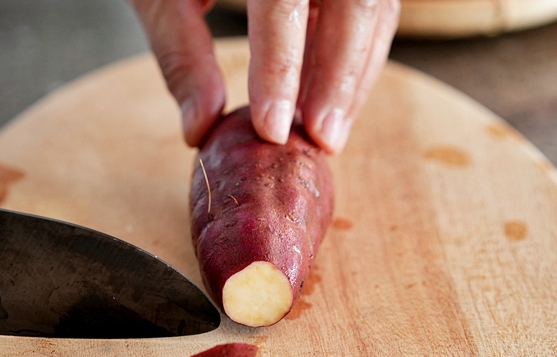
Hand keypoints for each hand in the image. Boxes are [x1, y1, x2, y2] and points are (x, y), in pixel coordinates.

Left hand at [130, 0, 399, 152]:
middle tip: (321, 142)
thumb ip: (181, 54)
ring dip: (354, 77)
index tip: (271, 129)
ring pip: (375, 8)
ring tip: (327, 134)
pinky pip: (374, 8)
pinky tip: (333, 101)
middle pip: (354, 3)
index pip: (282, 2)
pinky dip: (357, 58)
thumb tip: (200, 128)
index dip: (280, 68)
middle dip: (339, 80)